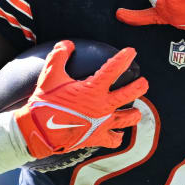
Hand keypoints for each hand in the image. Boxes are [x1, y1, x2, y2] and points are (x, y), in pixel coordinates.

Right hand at [14, 41, 147, 158]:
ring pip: (127, 119)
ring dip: (133, 114)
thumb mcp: (50, 76)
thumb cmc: (45, 103)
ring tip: (135, 111)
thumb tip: (67, 44)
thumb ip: (59, 56)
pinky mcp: (98, 137)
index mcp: (92, 89)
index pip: (113, 69)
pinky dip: (117, 136)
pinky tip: (118, 133)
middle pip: (129, 94)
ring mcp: (102, 123)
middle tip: (144, 82)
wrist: (40, 131)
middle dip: (139, 87)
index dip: (124, 58)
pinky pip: (115, 140)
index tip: (132, 52)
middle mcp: (102, 106)